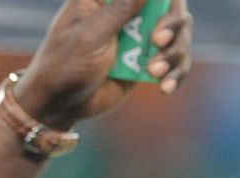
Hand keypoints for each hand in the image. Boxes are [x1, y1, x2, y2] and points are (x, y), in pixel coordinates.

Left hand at [15, 0, 193, 128]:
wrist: (60, 106)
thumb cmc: (65, 65)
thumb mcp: (92, 33)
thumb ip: (122, 6)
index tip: (158, 20)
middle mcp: (127, 10)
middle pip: (171, 5)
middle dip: (173, 22)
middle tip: (158, 41)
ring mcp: (138, 36)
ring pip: (179, 33)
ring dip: (175, 52)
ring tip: (154, 72)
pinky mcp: (145, 61)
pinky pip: (175, 61)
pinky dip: (175, 73)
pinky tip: (164, 87)